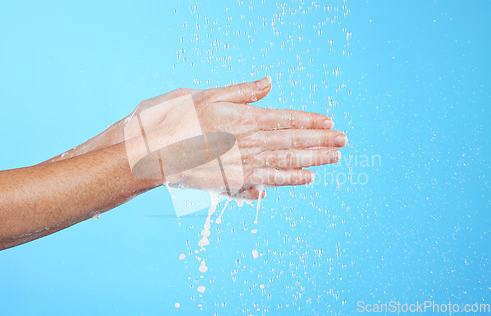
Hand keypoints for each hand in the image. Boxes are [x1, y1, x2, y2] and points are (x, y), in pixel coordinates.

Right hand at [125, 76, 346, 198]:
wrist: (158, 152)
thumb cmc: (180, 120)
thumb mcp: (210, 95)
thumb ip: (243, 91)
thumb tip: (269, 82)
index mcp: (247, 119)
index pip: (288, 120)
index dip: (311, 122)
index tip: (330, 123)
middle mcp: (252, 142)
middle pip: (294, 142)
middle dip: (322, 141)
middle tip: (344, 141)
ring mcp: (246, 164)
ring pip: (288, 162)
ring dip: (314, 160)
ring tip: (334, 158)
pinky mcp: (237, 181)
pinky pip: (270, 181)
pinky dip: (290, 180)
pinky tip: (306, 179)